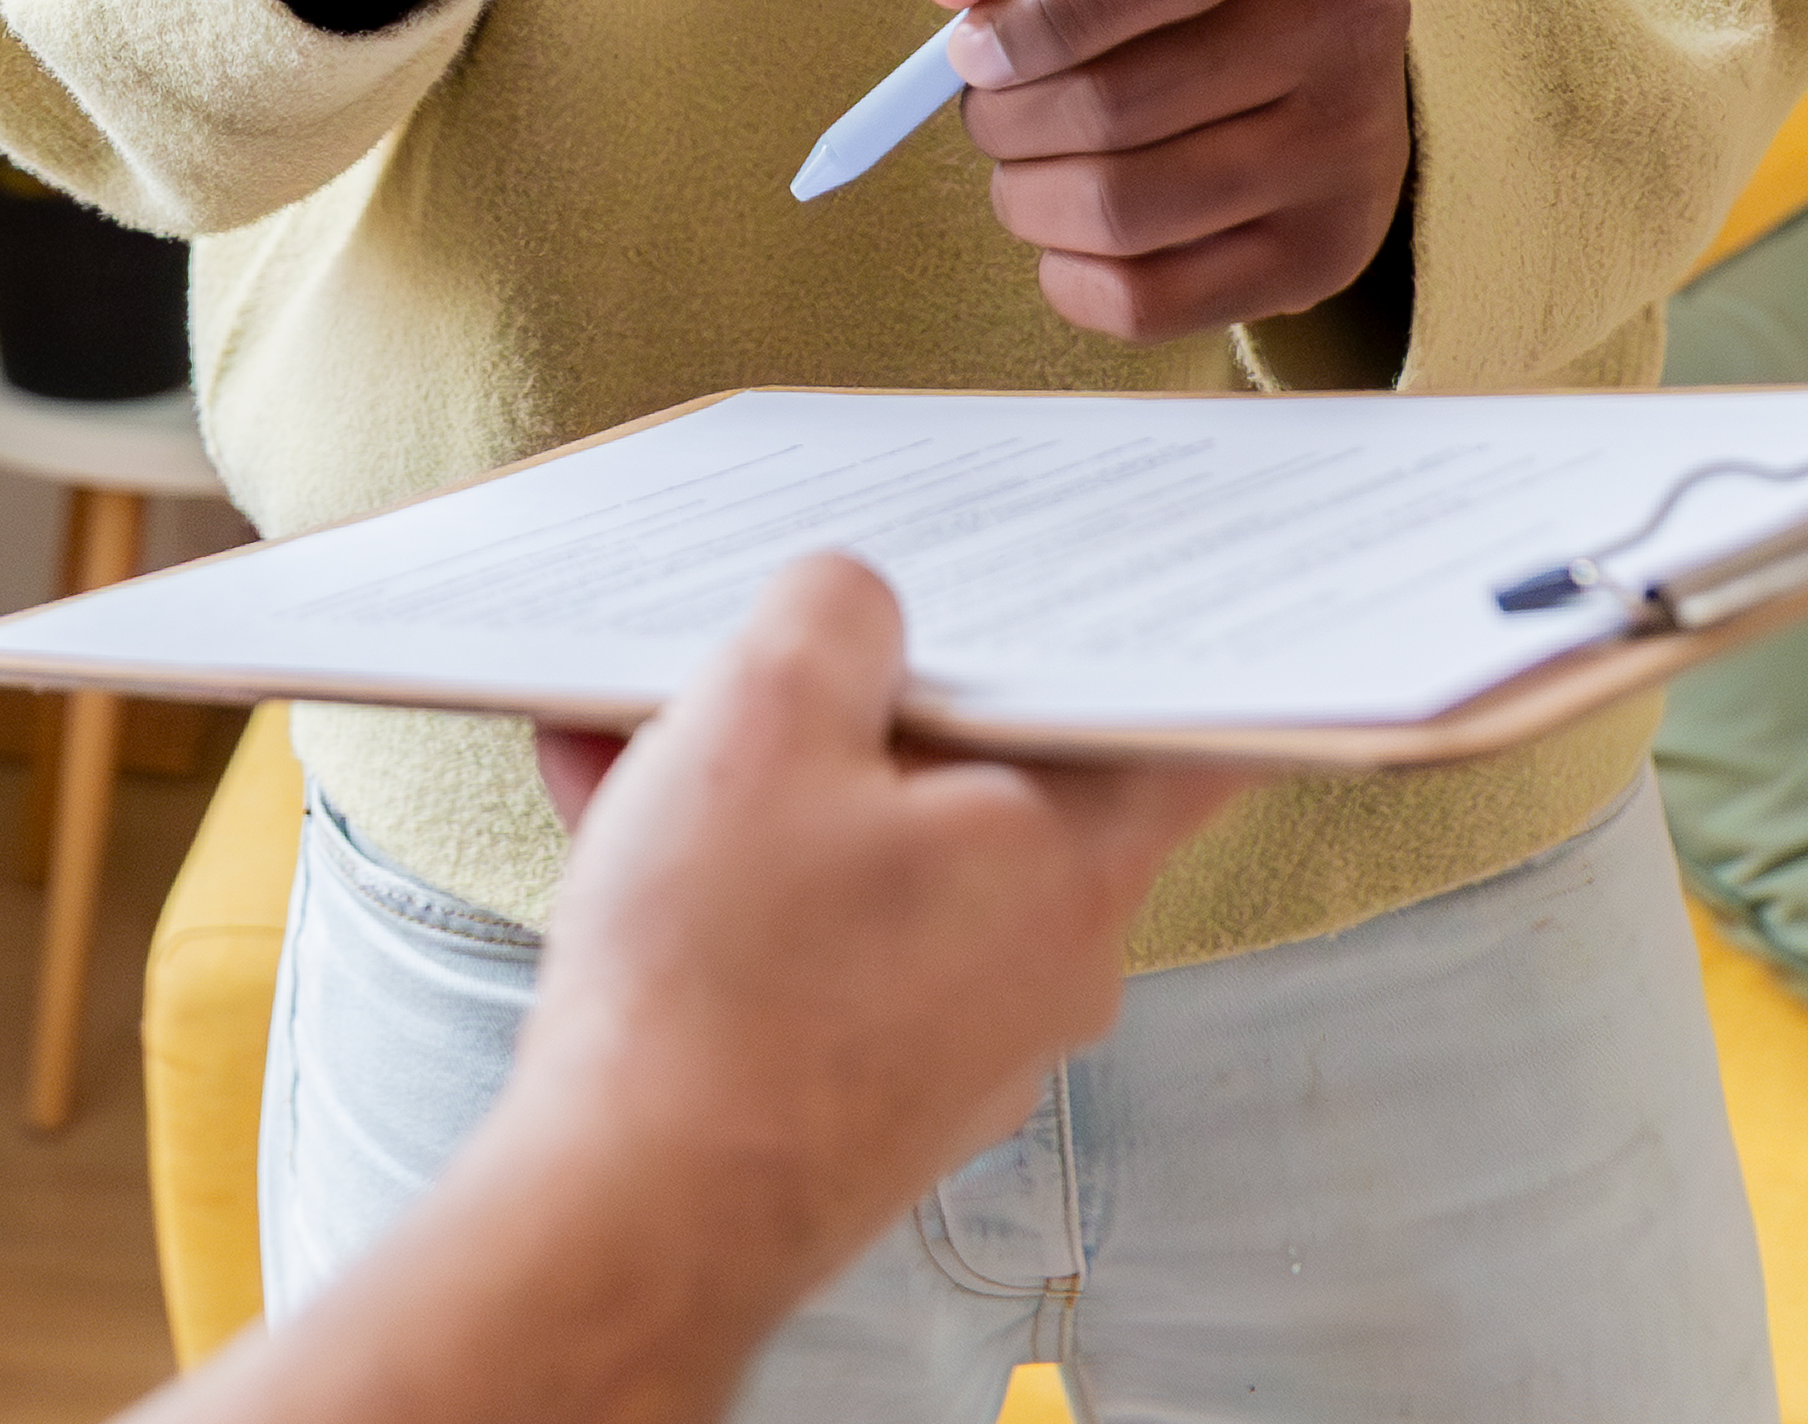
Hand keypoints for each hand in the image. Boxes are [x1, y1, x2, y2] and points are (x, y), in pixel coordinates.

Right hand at [496, 561, 1241, 1318]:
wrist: (632, 1212)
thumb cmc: (717, 978)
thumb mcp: (762, 714)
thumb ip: (835, 614)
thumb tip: (857, 611)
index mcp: (1071, 864)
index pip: (1179, 728)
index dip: (1147, 644)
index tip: (1124, 594)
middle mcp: (1048, 968)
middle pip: (987, 781)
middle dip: (854, 707)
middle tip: (757, 656)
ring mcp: (964, 1046)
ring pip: (884, 861)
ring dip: (769, 795)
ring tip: (637, 750)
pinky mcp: (874, 1094)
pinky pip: (831, 946)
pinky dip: (745, 888)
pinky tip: (628, 843)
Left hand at [920, 0, 1412, 337]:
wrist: (1304, 49)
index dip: (1044, 13)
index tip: (970, 46)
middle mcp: (1354, 19)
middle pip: (1124, 101)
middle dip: (1007, 115)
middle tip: (983, 104)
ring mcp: (1353, 149)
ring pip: (1123, 207)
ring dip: (1024, 192)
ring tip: (1020, 159)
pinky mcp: (1326, 254)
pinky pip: (1146, 300)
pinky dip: (1067, 271)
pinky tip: (1070, 225)